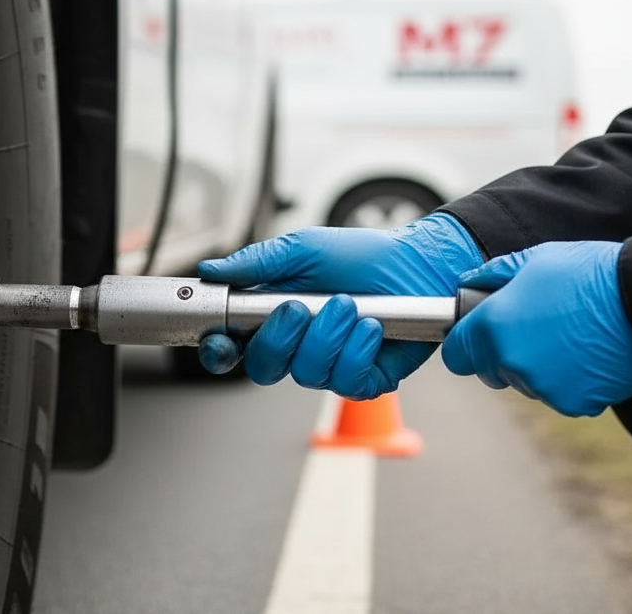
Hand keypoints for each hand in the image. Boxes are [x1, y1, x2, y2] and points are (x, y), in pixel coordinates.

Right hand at [196, 212, 483, 398]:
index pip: (233, 346)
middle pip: (263, 368)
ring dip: (329, 336)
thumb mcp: (304, 248)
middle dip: (281, 338)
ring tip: (350, 305)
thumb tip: (212, 271)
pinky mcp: (364, 378)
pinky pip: (346, 382)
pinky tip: (371, 327)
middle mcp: (298, 345)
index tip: (222, 338)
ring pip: (306, 374)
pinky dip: (358, 350)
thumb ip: (256, 263)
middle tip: (302, 307)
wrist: (419, 265)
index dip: (220, 349)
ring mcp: (330, 364)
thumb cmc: (364, 256)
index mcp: (275, 315)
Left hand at [441, 241, 631, 416]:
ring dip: (539, 367)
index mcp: (494, 326)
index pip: (457, 355)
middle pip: (492, 371)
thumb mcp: (536, 258)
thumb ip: (494, 275)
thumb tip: (469, 282)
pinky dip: (570, 382)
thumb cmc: (589, 274)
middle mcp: (512, 362)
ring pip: (527, 383)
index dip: (467, 344)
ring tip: (570, 336)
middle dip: (504, 355)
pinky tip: (588, 355)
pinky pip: (560, 395)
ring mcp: (542, 386)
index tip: (481, 336)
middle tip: (537, 329)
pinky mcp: (573, 403)